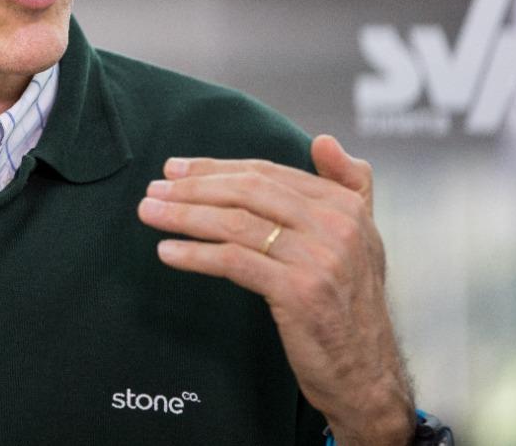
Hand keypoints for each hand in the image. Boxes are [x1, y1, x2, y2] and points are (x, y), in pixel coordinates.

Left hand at [136, 136, 413, 445]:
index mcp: (346, 206)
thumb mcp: (362, 240)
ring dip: (183, 216)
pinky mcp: (300, 291)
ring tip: (148, 213)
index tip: (176, 169)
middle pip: (247, 191)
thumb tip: (324, 140)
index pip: (267, 173)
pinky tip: (168, 252)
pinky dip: (195, 254)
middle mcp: (337, 226)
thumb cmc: (350, 306)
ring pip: (235, 223)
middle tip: (153, 188)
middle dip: (193, 188)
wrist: (366, 374)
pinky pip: (234, 262)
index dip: (216, 168)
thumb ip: (349, 186)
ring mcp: (320, 258)